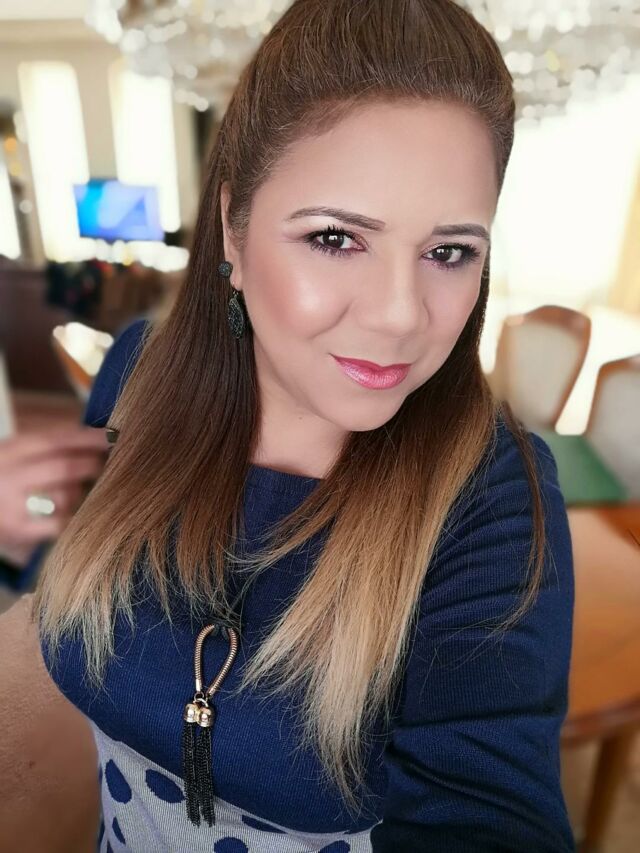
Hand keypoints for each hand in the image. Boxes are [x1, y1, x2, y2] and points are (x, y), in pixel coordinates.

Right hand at [0, 427, 110, 567]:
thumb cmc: (6, 480)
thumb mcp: (18, 455)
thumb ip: (51, 447)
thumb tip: (99, 436)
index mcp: (11, 451)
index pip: (56, 439)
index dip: (89, 437)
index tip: (113, 435)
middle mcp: (10, 475)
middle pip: (64, 467)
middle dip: (92, 465)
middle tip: (109, 465)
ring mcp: (13, 505)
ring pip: (66, 496)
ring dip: (81, 494)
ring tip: (79, 492)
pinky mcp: (20, 530)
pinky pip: (61, 522)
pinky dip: (73, 516)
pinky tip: (73, 512)